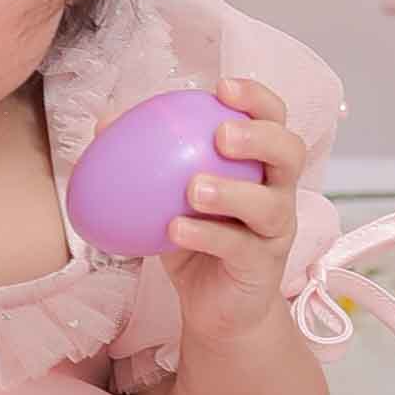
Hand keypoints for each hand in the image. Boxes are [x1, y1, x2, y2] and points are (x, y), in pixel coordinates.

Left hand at [164, 77, 308, 350]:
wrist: (213, 307)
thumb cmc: (195, 239)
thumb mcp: (166, 196)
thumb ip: (147, 158)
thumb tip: (105, 122)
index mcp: (260, 163)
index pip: (273, 119)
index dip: (256, 98)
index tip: (222, 87)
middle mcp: (278, 191)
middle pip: (290, 152)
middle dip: (260, 136)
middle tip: (221, 134)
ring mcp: (276, 231)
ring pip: (269, 204)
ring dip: (232, 192)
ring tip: (193, 188)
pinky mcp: (264, 267)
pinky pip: (240, 248)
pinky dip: (207, 236)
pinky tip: (175, 229)